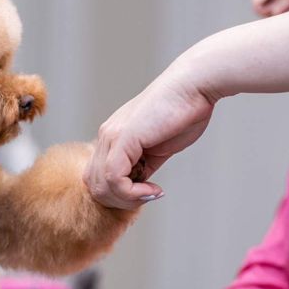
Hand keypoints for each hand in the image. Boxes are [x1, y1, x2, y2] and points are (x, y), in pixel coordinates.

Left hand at [85, 62, 216, 209]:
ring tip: (151, 192)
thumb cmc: (183, 113)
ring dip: (128, 199)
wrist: (193, 87)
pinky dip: (132, 193)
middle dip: (121, 201)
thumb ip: (144, 166)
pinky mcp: (122, 138)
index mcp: (113, 137)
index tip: (148, 193)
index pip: (98, 178)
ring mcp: (112, 136)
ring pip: (101, 186)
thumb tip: (138, 186)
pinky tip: (152, 189)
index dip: (119, 195)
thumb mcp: (158, 148)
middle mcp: (107, 136)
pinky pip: (114, 179)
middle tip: (147, 196)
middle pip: (95, 185)